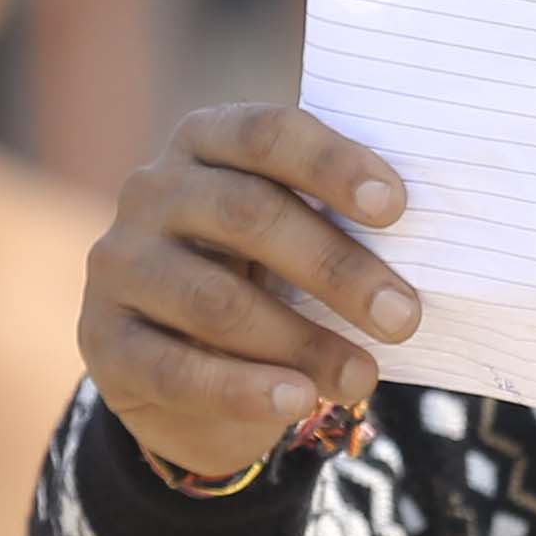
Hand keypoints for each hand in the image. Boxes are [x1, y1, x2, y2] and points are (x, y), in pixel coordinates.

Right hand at [77, 104, 419, 484]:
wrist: (190, 368)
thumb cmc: (268, 278)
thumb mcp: (298, 241)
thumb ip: (340, 226)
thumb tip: (431, 242)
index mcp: (206, 142)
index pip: (267, 133)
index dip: (332, 165)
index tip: (397, 208)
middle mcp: (152, 190)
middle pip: (248, 215)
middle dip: (336, 268)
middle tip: (405, 316)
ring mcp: (119, 264)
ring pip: (215, 300)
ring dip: (301, 342)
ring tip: (363, 376)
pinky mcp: (103, 339)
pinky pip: (176, 368)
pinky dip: (244, 389)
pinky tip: (296, 401)